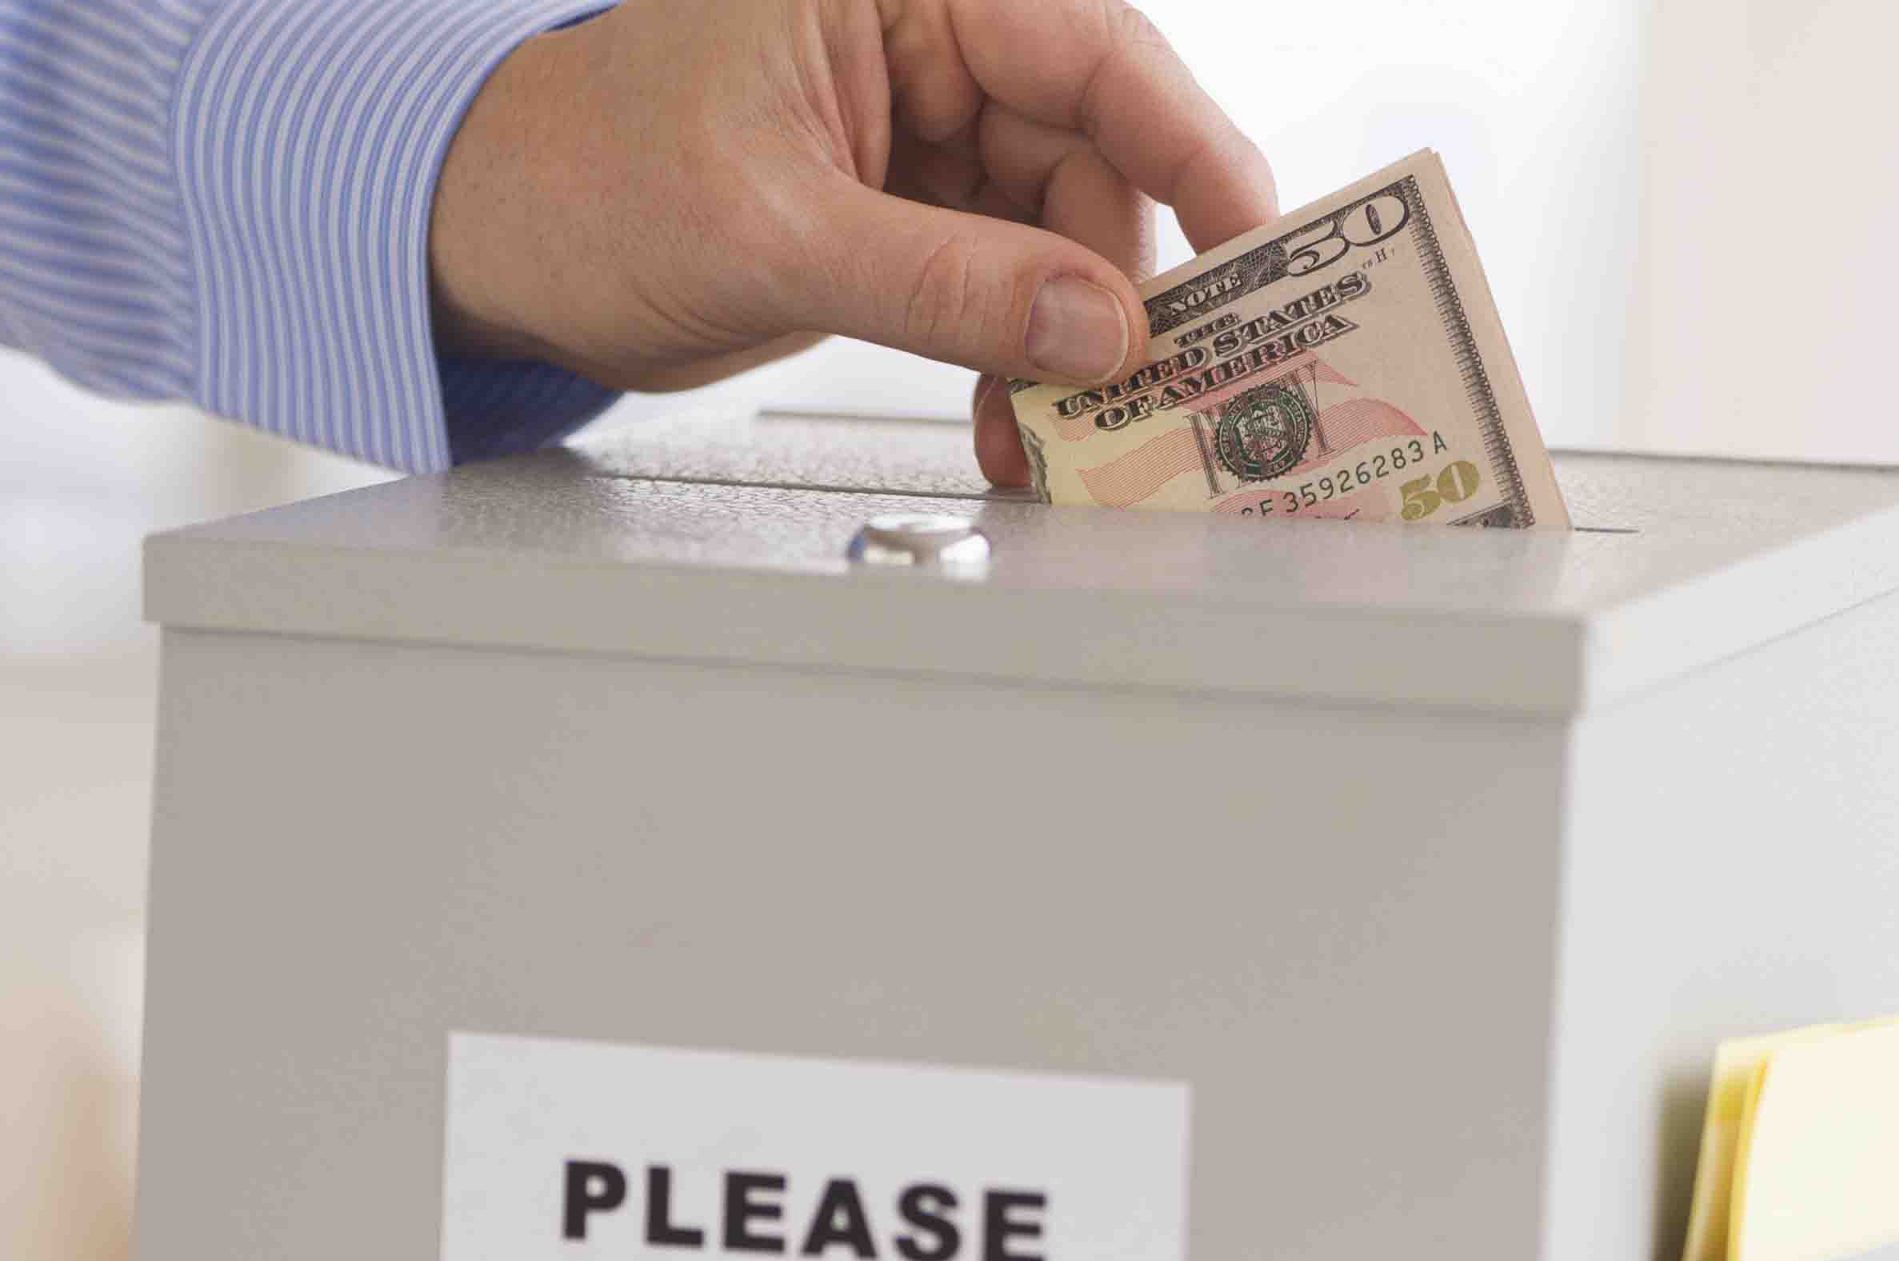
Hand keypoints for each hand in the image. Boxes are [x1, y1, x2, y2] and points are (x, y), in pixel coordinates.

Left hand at [428, 0, 1275, 484]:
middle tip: (1155, 391)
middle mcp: (928, 39)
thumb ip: (942, 283)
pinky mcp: (919, 213)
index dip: (1190, 149)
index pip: (1088, 51)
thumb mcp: (769, 233)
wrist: (496, 245)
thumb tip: (1092, 328)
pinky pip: (1018, 284)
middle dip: (1125, 284)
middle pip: (1098, 155)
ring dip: (1077, 346)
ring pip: (1069, 233)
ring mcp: (928, 131)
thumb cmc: (581, 178)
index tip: (1255, 249)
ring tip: (1064, 434)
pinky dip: (1028, 361)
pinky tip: (1021, 422)